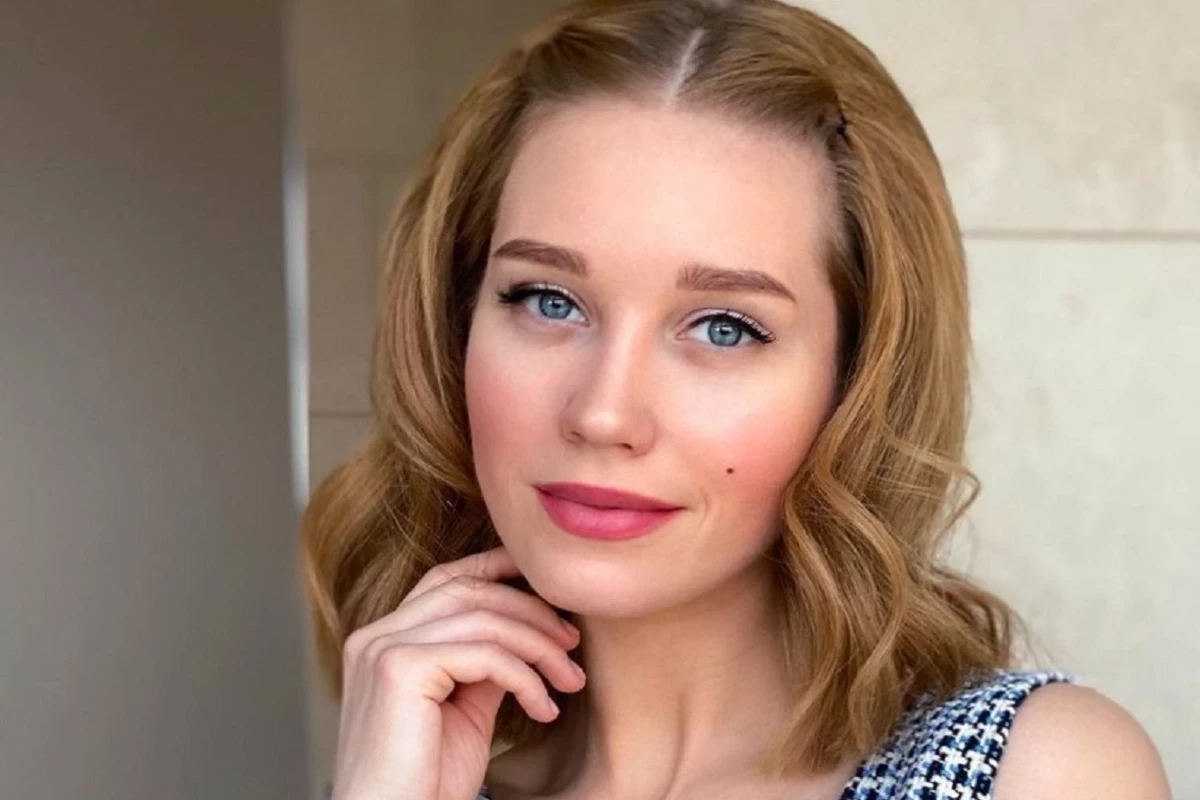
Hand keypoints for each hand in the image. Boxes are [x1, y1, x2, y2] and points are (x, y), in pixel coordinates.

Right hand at [329, 545, 585, 799]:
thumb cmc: (427, 781)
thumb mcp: (465, 709)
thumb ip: (484, 663)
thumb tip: (526, 631)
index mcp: (383, 640)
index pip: (446, 580)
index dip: (500, 569)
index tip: (552, 588)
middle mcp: (375, 635)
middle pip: (469, 590)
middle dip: (532, 611)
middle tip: (572, 645)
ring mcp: (383, 649)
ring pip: (483, 618)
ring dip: (539, 647)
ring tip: (570, 681)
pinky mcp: (399, 669)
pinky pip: (483, 654)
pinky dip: (525, 677)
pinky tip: (544, 709)